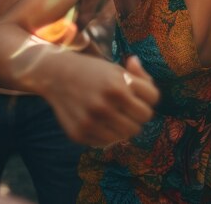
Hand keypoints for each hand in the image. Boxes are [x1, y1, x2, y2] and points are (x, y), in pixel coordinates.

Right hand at [44, 54, 158, 145]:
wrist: (57, 75)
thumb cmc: (93, 71)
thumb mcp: (116, 68)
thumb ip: (138, 78)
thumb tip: (150, 88)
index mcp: (118, 85)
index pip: (153, 98)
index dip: (148, 96)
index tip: (139, 94)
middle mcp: (106, 104)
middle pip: (143, 118)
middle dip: (139, 112)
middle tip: (128, 107)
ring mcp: (92, 121)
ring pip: (127, 134)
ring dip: (125, 125)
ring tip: (116, 115)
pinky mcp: (81, 134)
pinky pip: (108, 142)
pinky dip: (109, 134)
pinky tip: (101, 122)